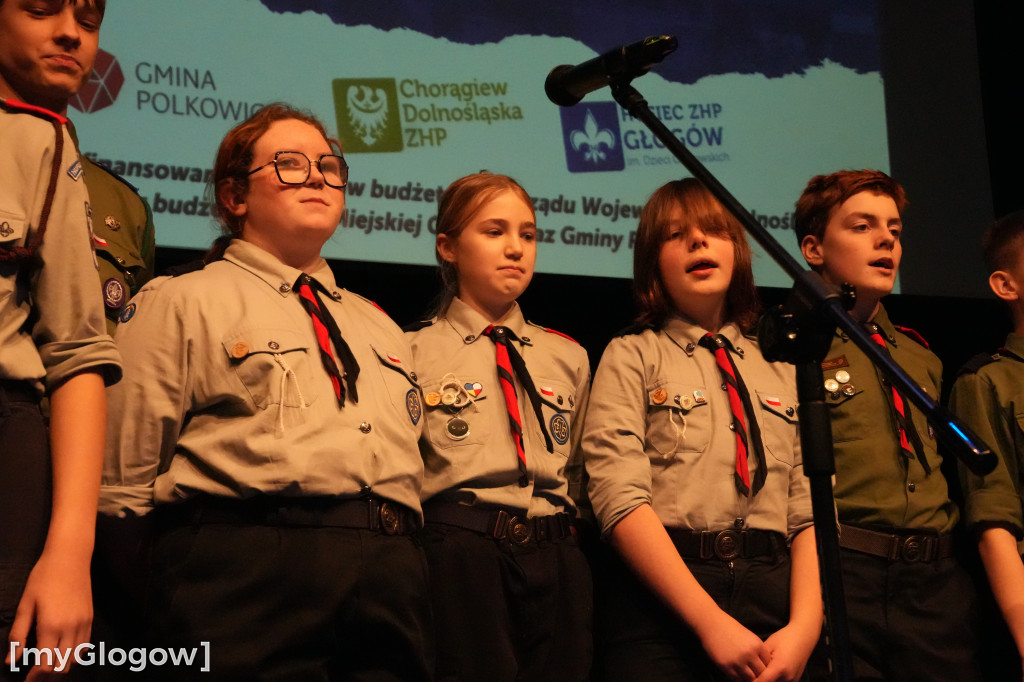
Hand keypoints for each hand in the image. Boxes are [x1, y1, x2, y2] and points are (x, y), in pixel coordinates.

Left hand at [5, 549, 91, 678]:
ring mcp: (83, 624)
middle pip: (61, 666)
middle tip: (34, 677)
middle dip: (47, 677)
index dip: (34, 677)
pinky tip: (62, 654)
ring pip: (75, 659)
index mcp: (50, 626)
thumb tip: (11, 661)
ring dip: (61, 668)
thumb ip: (17, 634)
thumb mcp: (25, 604)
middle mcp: (70, 628)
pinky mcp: (90, 619)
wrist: (70, 558)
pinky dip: (74, 656)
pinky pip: (85, 647)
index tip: (25, 680)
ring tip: (47, 668)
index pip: (44, 664)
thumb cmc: (43, 578)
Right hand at [698, 611, 770, 680]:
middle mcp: (749, 653)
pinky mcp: (727, 666)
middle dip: (759, 675)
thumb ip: (757, 650)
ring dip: (749, 679)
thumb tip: (763, 666)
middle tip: (755, 675)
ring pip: (751, 679)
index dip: (765, 668)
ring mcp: (738, 660)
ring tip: (746, 676)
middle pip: (761, 673)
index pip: (768, 664)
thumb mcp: (749, 637)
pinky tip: (737, 675)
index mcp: (757, 644)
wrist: (712, 624)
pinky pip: (737, 679)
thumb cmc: (730, 629)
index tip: (759, 668)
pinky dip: (739, 679)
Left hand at [752, 623, 818, 681]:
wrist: (803, 637)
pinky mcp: (795, 680)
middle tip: (746, 676)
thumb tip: (747, 670)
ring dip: (765, 681)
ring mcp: (793, 680)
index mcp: (779, 668)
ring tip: (755, 675)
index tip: (741, 677)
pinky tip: (765, 675)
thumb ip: (758, 661)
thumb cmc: (784, 638)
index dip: (750, 681)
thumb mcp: (768, 646)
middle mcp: (788, 677)